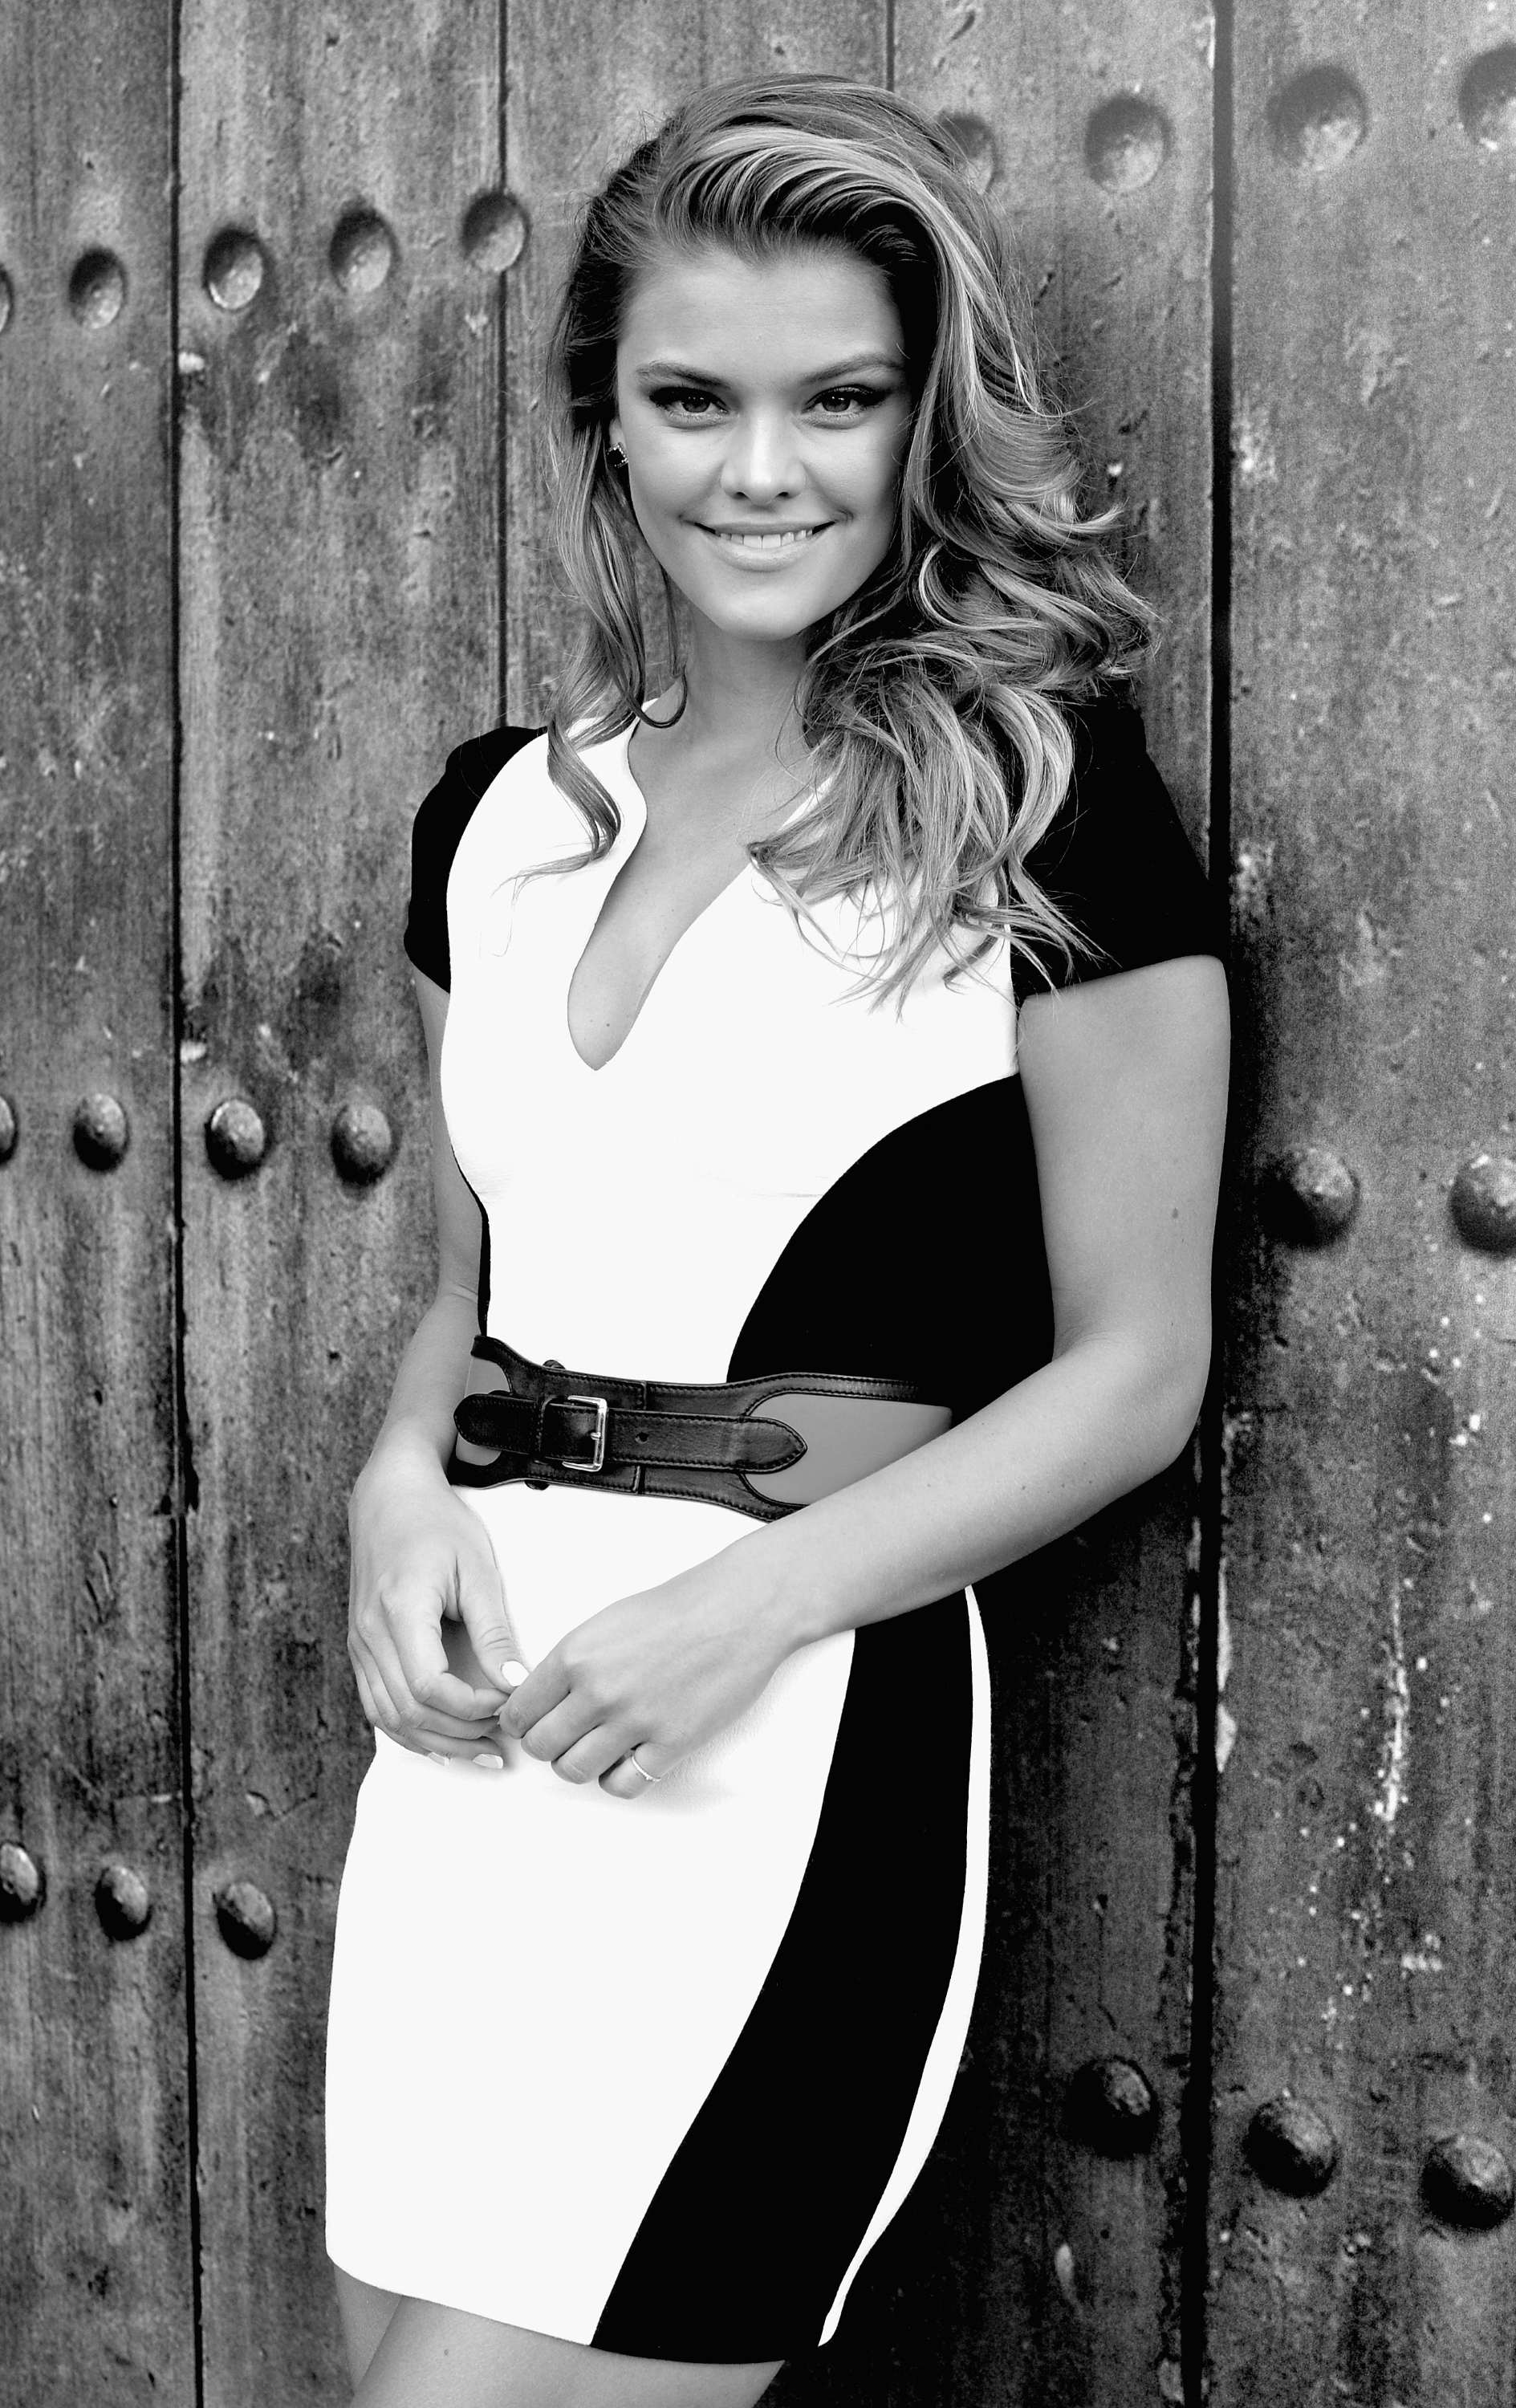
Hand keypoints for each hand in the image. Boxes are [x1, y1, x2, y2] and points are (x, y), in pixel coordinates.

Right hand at [346, 1441, 525, 1765]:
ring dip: (435, 1742)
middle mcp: (370, 1633)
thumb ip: (494, 1630)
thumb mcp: (477, 1569)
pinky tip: (440, 1743)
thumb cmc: (438, 1525)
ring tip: (480, 1754)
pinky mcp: (360, 1646)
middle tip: (503, 1745)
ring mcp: (359, 1643)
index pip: (430, 1686)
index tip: (508, 1705)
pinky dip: (408, 1730)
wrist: (390, 1498)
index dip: (472, 1708)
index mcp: (401, 1610)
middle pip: (408, 1711)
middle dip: (459, 1735)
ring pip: (388, 1717)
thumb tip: (515, 1683)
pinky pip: (376, 1704)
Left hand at [497, 1538, 795, 1799]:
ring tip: (598, 1748)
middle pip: (541, 1747)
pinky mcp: (671, 1744)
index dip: (523, 1722)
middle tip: (567, 1736)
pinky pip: (622, 1785)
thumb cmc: (677, 1609)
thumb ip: (570, 1663)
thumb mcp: (605, 1623)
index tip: (535, 1723)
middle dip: (548, 1745)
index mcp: (575, 1655)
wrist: (738, 1609)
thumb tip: (539, 1698)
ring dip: (580, 1764)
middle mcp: (598, 1690)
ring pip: (573, 1771)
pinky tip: (628, 1759)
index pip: (520, 1711)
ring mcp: (635, 1720)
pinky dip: (618, 1779)